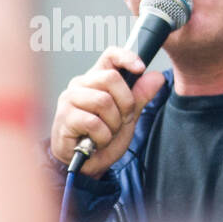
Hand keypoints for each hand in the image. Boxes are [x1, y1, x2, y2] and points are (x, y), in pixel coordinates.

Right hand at [49, 46, 165, 176]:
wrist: (86, 165)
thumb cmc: (101, 137)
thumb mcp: (127, 116)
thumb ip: (140, 96)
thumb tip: (157, 77)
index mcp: (95, 79)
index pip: (110, 56)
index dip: (126, 57)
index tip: (140, 68)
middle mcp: (80, 84)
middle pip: (111, 77)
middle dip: (125, 103)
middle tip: (121, 120)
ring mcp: (70, 99)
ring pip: (104, 101)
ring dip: (113, 124)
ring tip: (106, 133)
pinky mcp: (65, 118)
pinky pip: (94, 123)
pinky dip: (102, 137)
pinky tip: (96, 141)